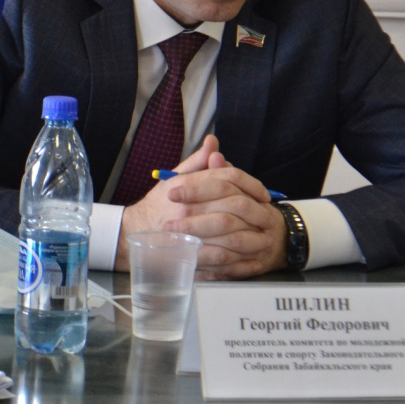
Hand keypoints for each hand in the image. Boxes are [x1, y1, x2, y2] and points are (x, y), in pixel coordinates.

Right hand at [115, 138, 287, 278]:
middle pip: (235, 205)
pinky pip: (221, 258)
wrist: (135, 231)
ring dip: (252, 236)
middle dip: (256, 212)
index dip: (252, 185)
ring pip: (231, 233)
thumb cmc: (160, 203)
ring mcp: (189, 232)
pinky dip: (239, 260)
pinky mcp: (189, 254)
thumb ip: (197, 161)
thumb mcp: (176, 177)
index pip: (229, 178)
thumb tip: (213, 142)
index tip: (264, 195)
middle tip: (269, 217)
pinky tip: (251, 259)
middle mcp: (189, 207)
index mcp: (188, 184)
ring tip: (265, 238)